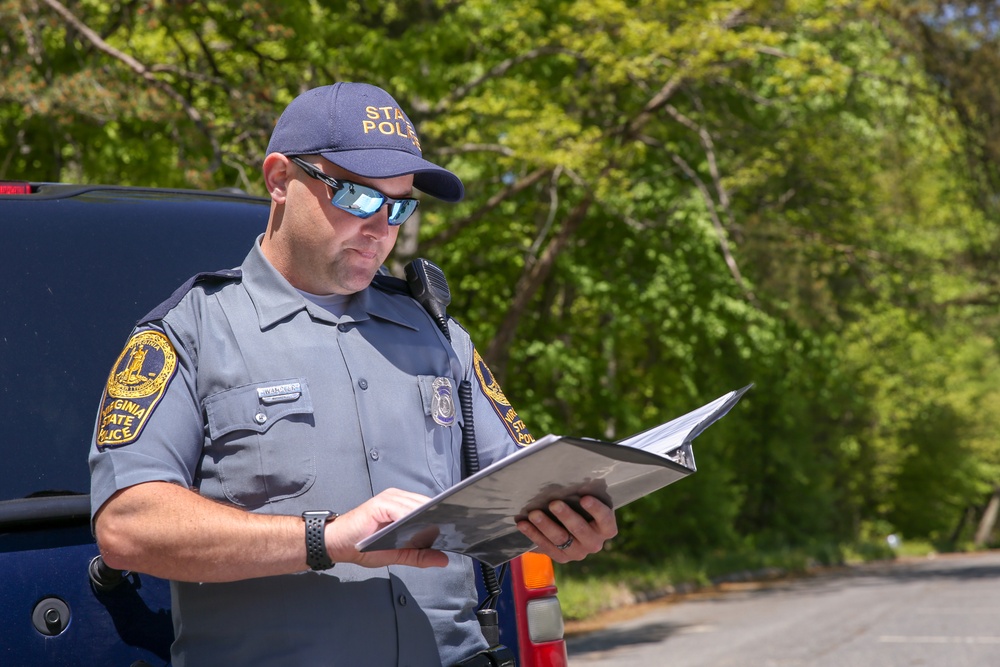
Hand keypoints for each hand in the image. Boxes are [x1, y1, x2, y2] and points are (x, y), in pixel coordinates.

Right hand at [325, 488, 448, 568]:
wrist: (336, 544)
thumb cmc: (362, 546)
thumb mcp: (396, 554)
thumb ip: (419, 555)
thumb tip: (443, 559)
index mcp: (403, 506)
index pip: (430, 508)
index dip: (444, 516)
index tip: (459, 527)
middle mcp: (398, 498)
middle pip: (427, 504)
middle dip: (440, 517)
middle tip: (455, 530)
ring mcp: (389, 499)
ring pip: (417, 505)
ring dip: (429, 517)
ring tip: (441, 529)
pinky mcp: (381, 504)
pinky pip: (401, 509)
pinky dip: (412, 518)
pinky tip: (419, 527)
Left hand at [515, 495, 617, 562]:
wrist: (573, 529)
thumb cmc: (582, 508)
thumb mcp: (587, 503)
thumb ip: (583, 495)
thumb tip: (571, 477)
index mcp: (606, 529)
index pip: (605, 520)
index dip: (596, 510)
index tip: (584, 498)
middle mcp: (594, 544)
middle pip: (580, 530)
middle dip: (566, 516)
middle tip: (554, 503)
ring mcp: (578, 553)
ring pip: (561, 539)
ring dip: (545, 525)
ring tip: (533, 514)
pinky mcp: (562, 558)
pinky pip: (546, 546)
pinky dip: (533, 534)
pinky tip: (523, 524)